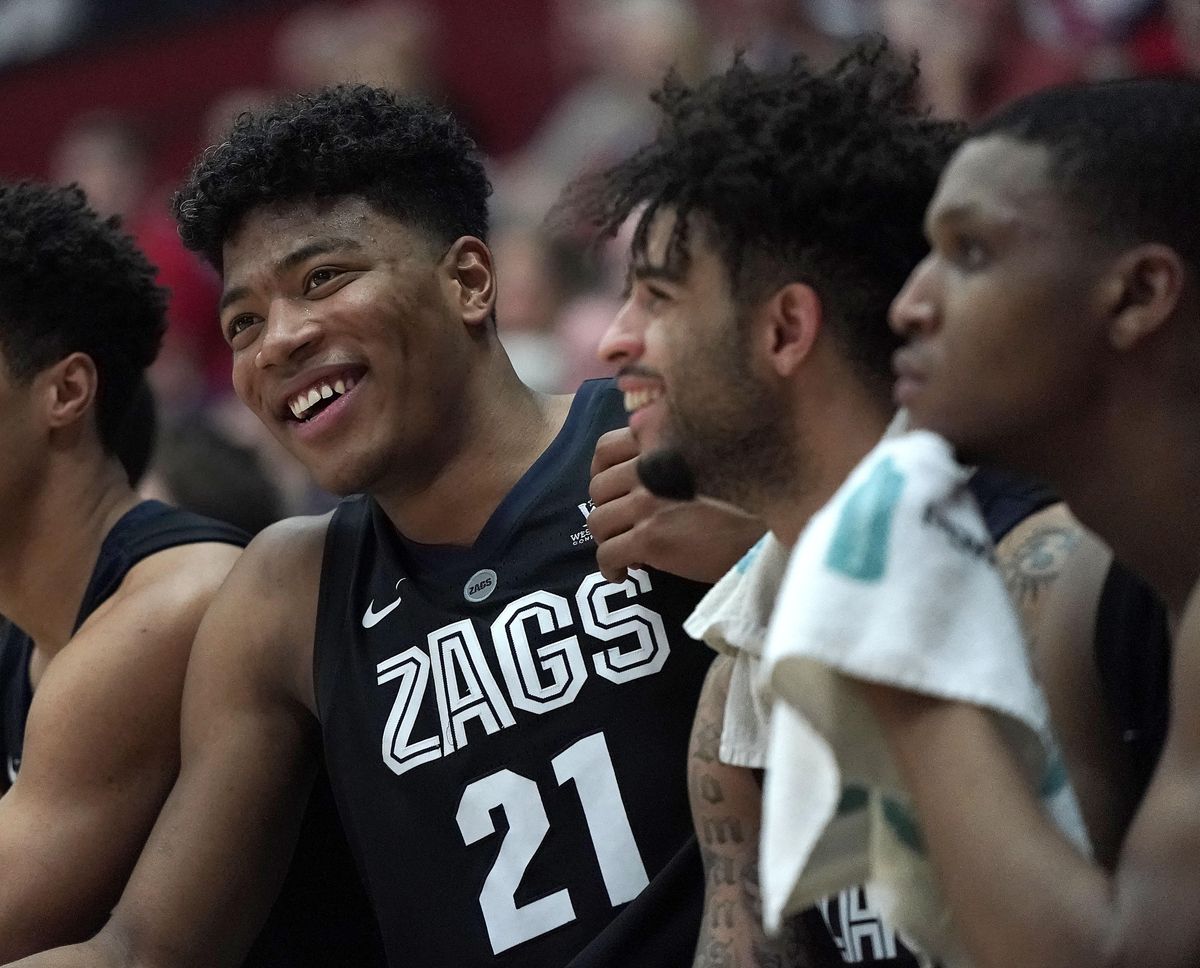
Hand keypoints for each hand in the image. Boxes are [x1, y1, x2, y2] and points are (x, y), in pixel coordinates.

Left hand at [588, 427, 764, 583]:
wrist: (766, 530)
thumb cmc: (743, 497)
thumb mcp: (705, 457)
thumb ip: (669, 454)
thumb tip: (636, 475)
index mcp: (661, 440)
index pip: (605, 449)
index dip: (601, 472)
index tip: (612, 490)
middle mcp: (649, 466)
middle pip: (598, 489)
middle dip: (607, 509)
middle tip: (624, 525)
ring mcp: (647, 501)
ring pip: (598, 522)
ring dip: (608, 539)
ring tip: (626, 551)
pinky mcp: (650, 537)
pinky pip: (607, 554)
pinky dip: (609, 567)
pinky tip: (623, 573)